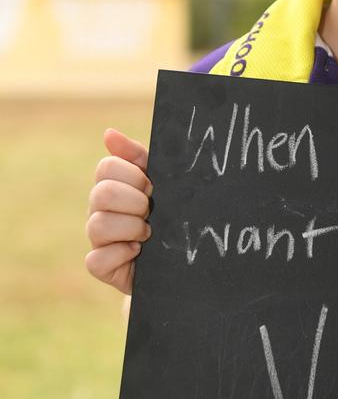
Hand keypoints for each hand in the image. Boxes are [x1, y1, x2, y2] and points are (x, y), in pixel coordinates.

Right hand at [85, 128, 151, 294]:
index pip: (106, 167)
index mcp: (112, 184)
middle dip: (134, 202)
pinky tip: (137, 251)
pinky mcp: (100, 265)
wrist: (181, 253)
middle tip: (151, 210)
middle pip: (101, 193)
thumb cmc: (167, 210)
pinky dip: (121, 254)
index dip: (133, 176)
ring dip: (132, 228)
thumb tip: (108, 133)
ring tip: (149, 232)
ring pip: (98, 226)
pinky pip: (96, 260)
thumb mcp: (160, 180)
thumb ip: (137, 156)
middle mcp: (98, 209)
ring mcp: (97, 238)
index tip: (151, 186)